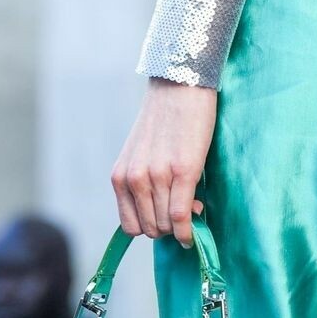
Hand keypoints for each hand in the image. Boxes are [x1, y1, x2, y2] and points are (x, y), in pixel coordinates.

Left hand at [110, 79, 213, 244]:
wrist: (180, 87)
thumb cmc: (164, 120)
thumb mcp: (140, 155)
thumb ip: (144, 184)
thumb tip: (165, 217)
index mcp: (120, 176)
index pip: (130, 226)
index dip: (151, 227)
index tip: (166, 217)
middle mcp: (135, 179)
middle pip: (150, 229)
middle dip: (168, 227)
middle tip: (183, 208)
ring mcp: (157, 176)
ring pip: (167, 225)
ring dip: (181, 226)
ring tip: (192, 203)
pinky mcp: (183, 171)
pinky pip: (181, 216)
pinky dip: (189, 230)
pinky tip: (196, 228)